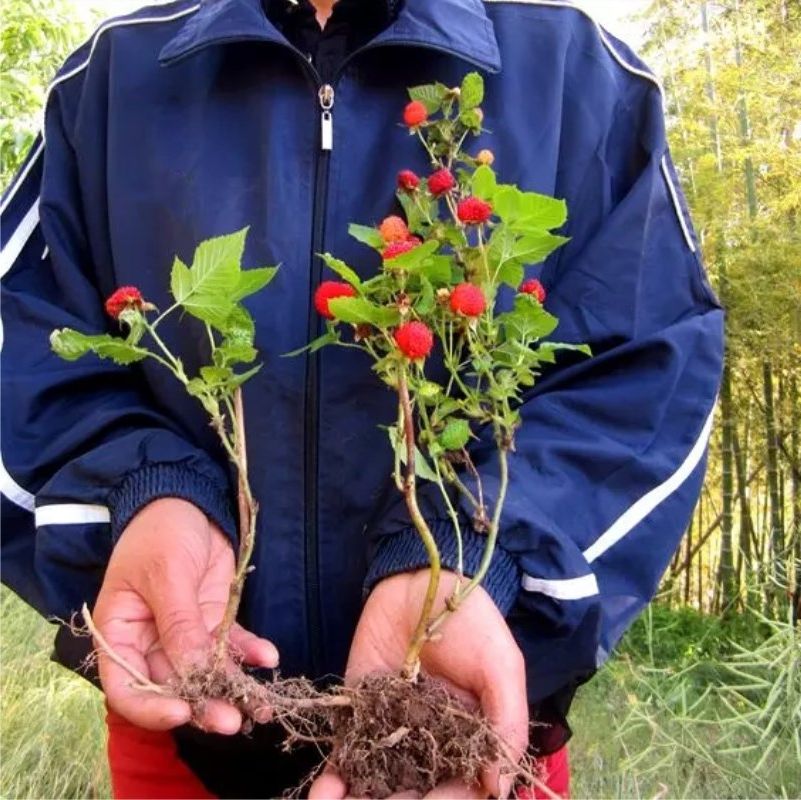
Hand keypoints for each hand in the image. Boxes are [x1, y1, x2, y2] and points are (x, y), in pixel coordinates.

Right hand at [92, 497, 278, 731]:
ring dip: (232, 688)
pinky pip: (231, 645)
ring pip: (206, 672)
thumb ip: (179, 625)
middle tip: (233, 720)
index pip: (127, 687)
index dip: (152, 706)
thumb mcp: (166, 575)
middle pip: (172, 686)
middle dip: (202, 704)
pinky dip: (249, 653)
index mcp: (119, 634)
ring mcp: (184, 632)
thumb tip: (192, 674)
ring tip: (262, 706)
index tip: (183, 712)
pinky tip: (269, 657)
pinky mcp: (213, 619)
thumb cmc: (160, 532)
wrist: (187, 498)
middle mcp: (149, 641)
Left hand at [310, 570, 527, 798]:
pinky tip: (325, 791)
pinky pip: (347, 751)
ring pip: (377, 783)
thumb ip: (505, 724)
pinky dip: (335, 776)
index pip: (461, 790)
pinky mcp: (360, 710)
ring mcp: (391, 730)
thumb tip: (498, 788)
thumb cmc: (472, 622)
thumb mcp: (502, 667)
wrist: (421, 580)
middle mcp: (430, 744)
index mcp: (469, 741)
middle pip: (415, 793)